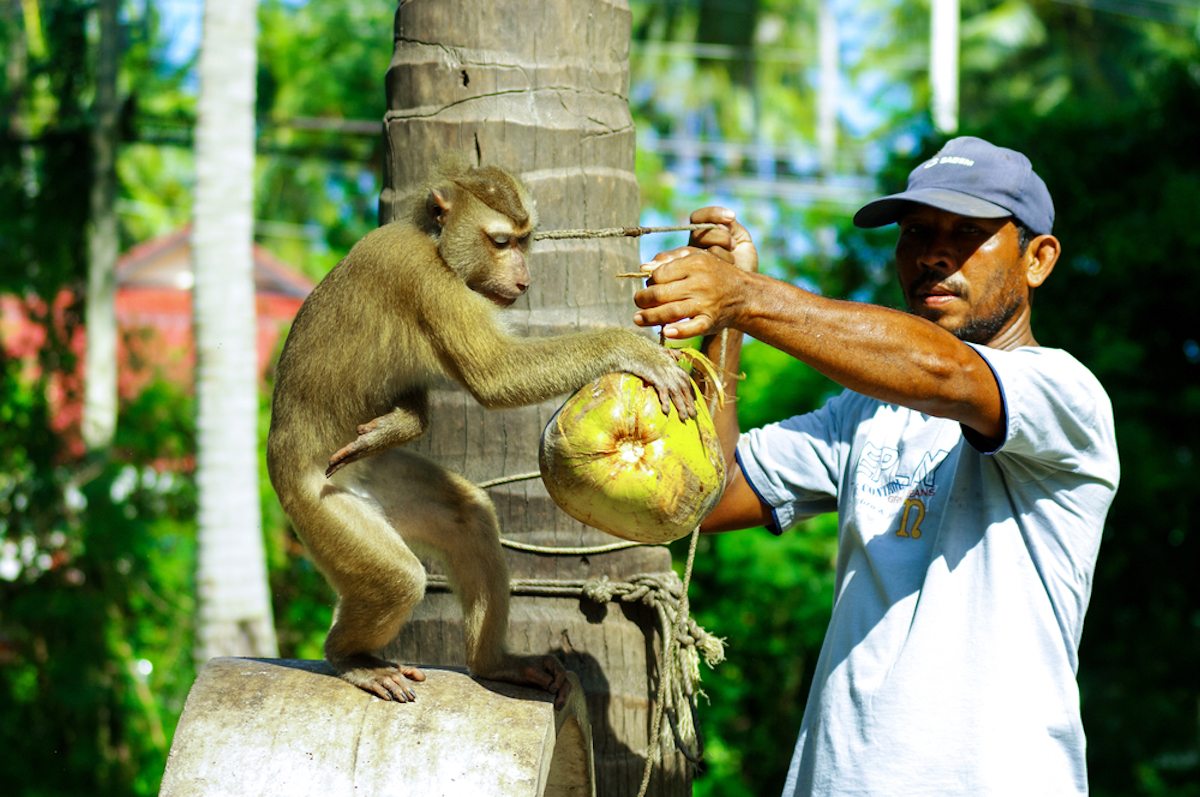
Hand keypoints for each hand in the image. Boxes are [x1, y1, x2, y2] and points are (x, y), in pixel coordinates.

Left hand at [633, 208, 758, 338]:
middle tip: (637, 302)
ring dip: (650, 317)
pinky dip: (679, 332)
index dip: (649, 281)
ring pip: (671, 311)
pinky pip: (693, 328)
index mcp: (694, 263)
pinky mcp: (710, 321)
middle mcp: (700, 282)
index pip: (660, 274)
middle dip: (643, 299)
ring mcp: (705, 303)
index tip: (649, 286)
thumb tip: (643, 268)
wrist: (744, 294)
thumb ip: (670, 260)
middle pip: (660, 293)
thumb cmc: (714, 273)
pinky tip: (665, 332)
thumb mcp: (696, 258)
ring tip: (638, 319)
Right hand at [684, 206, 758, 272]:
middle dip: (720, 234)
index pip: (698, 217)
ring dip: (720, 246)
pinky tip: (731, 265)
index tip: (732, 217)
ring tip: (733, 254)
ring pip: (699, 244)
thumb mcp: (740, 238)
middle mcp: (693, 244)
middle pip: (698, 231)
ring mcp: (692, 258)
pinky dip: (721, 259)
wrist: (746, 286)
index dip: (712, 214)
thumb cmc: (743, 261)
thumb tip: (723, 223)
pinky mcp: (694, 272)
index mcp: (702, 233)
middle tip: (733, 243)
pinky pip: (702, 259)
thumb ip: (731, 226)